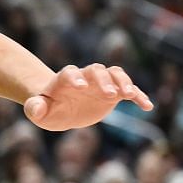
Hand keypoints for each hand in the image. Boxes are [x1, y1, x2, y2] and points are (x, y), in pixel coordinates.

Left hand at [23, 64, 152, 130]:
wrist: (62, 108)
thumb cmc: (48, 109)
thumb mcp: (39, 112)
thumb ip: (35, 109)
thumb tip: (36, 109)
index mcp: (65, 79)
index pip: (70, 73)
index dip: (75, 78)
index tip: (80, 87)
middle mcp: (86, 77)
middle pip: (97, 71)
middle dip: (103, 80)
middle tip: (109, 94)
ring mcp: (102, 83)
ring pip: (115, 74)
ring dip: (123, 82)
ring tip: (130, 94)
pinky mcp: (114, 93)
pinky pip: (129, 91)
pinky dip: (138, 96)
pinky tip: (147, 106)